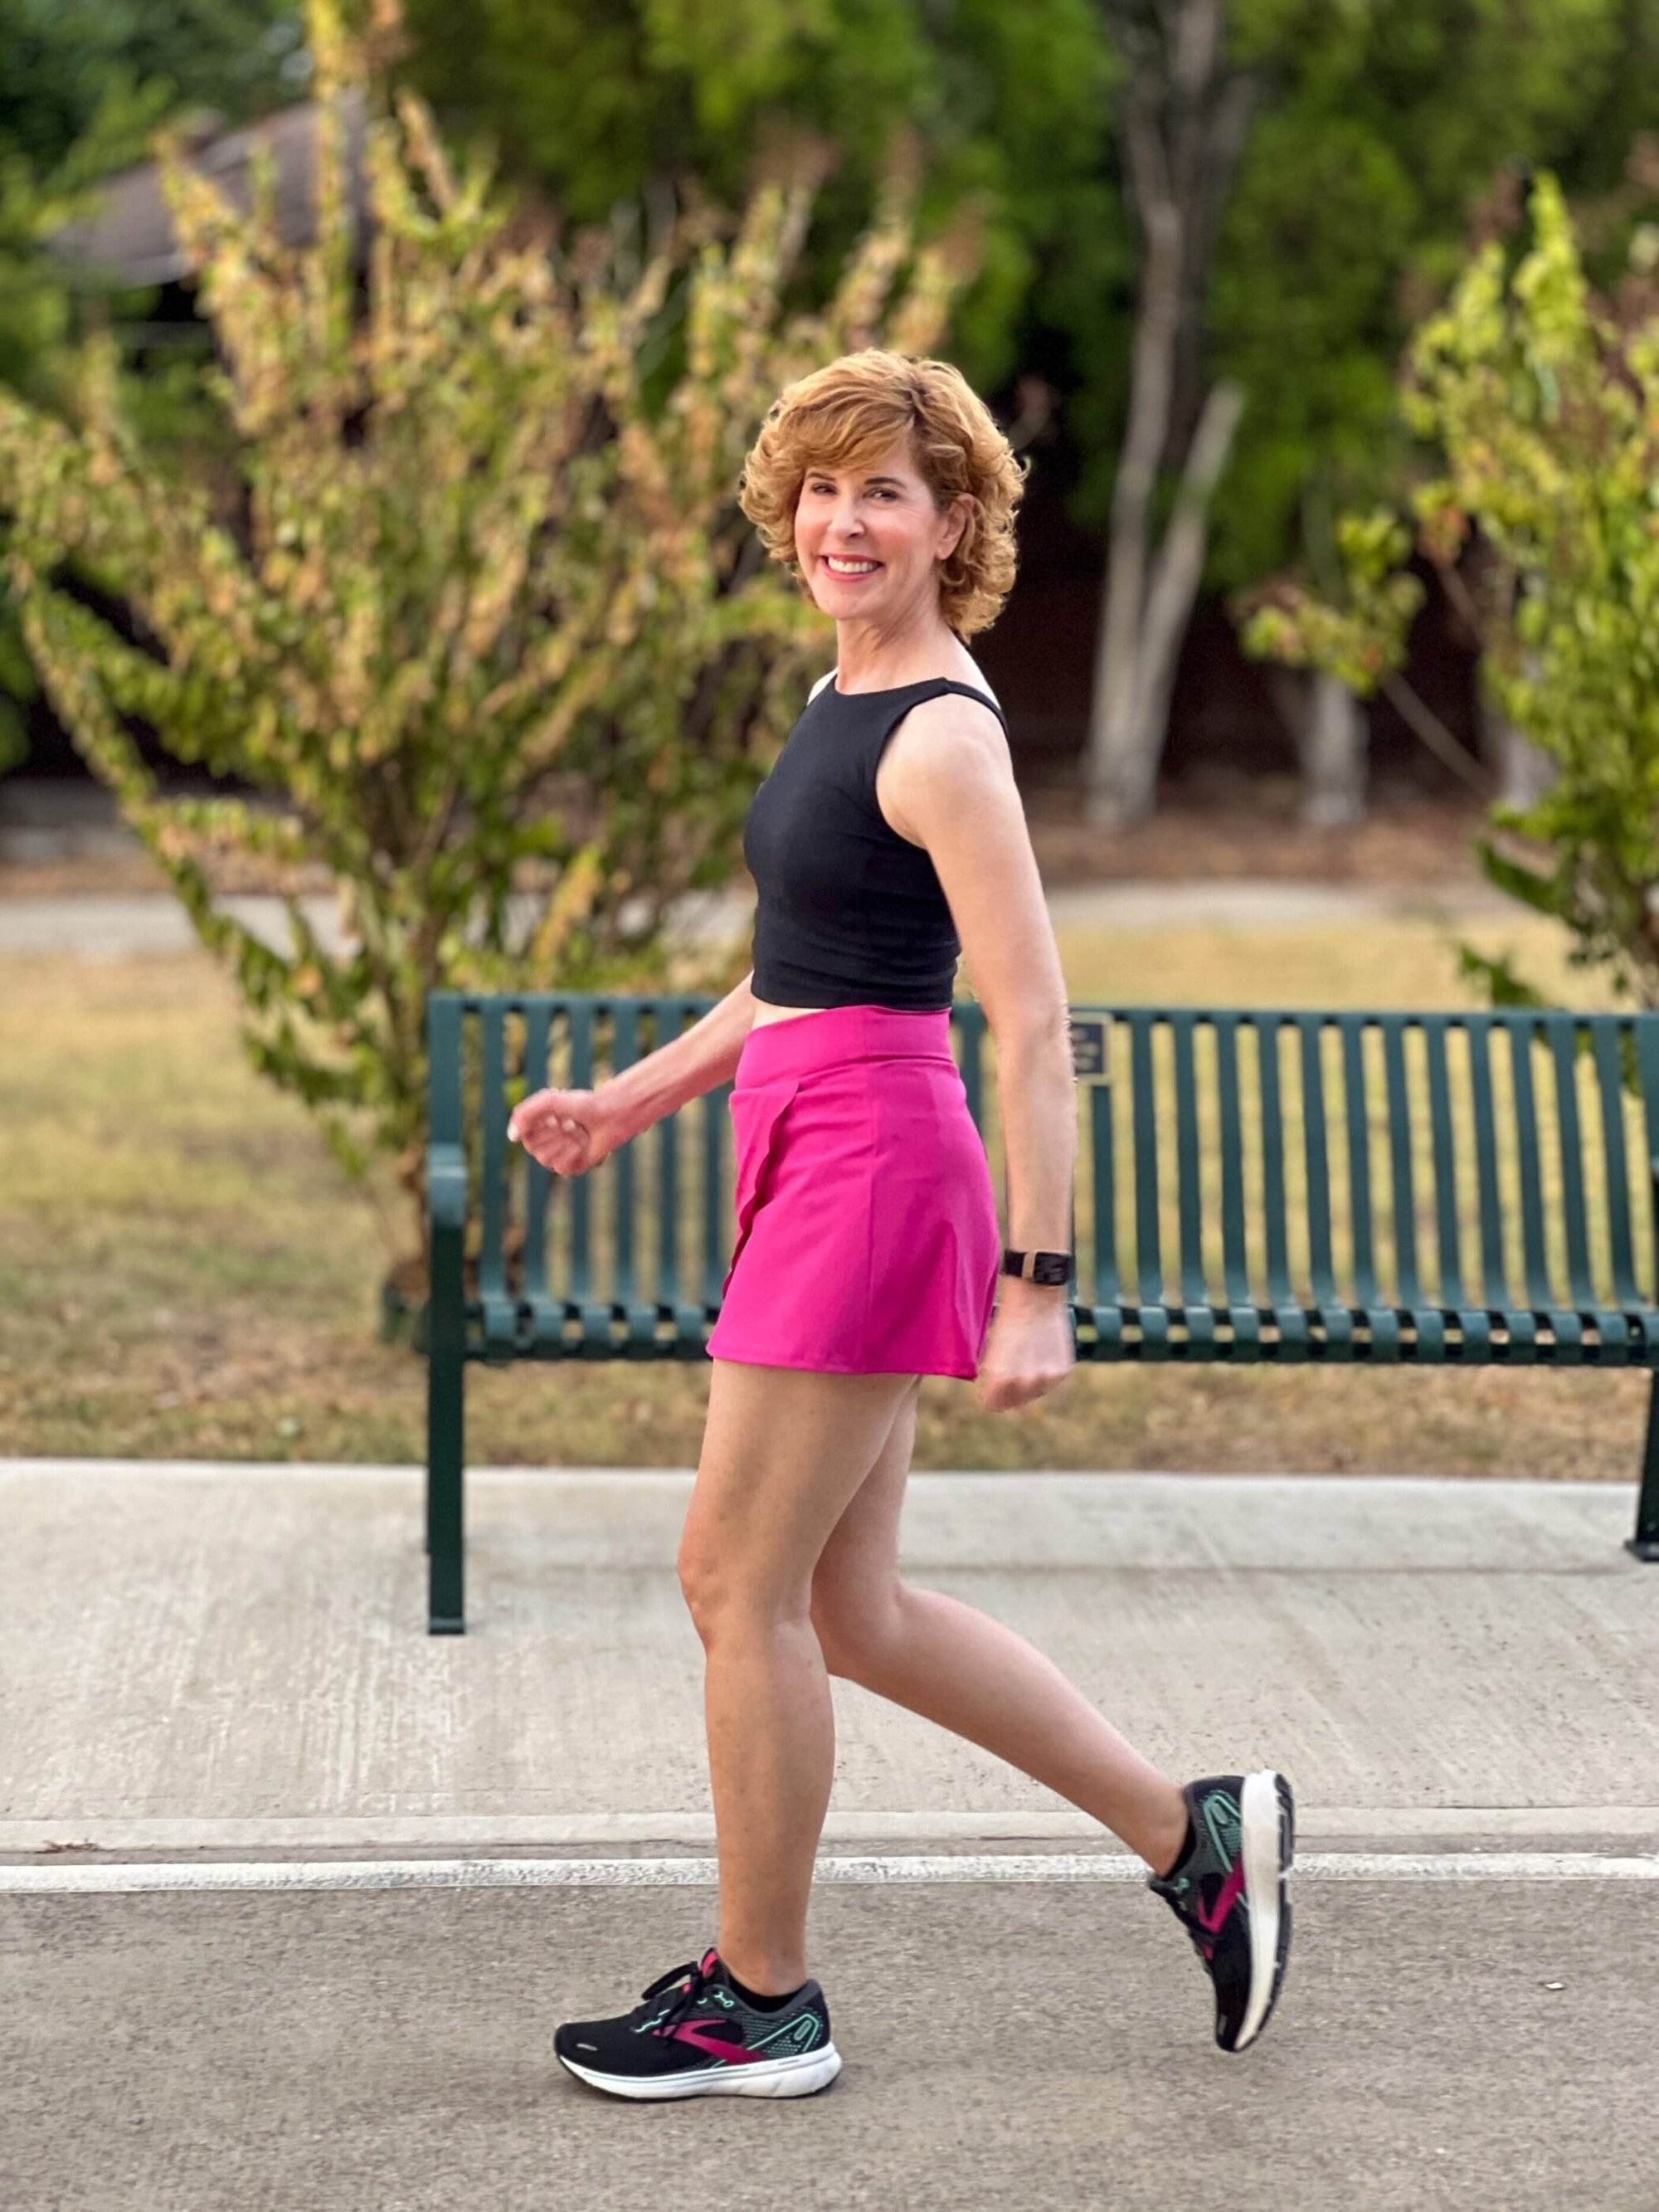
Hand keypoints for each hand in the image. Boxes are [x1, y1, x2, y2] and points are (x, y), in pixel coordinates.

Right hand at [506, 1083, 631, 1176]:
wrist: (610, 1114)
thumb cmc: (581, 1105)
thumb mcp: (548, 1101)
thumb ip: (524, 1114)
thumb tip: (512, 1137)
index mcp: (536, 1127)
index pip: (522, 1134)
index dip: (538, 1125)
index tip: (554, 1115)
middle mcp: (544, 1143)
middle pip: (533, 1148)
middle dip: (553, 1133)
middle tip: (569, 1122)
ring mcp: (558, 1156)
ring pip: (545, 1159)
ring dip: (564, 1142)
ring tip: (577, 1131)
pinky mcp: (572, 1167)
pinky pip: (561, 1167)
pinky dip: (573, 1153)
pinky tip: (583, 1143)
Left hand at [973, 1288, 1074, 1412]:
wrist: (1036, 1296)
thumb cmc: (1007, 1318)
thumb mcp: (990, 1348)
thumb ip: (991, 1373)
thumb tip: (991, 1388)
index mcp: (1000, 1378)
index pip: (991, 1405)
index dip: (988, 1396)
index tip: (988, 1387)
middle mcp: (1025, 1383)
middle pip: (1013, 1403)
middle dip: (1008, 1392)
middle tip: (1007, 1373)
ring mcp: (1046, 1378)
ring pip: (1033, 1393)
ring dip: (1028, 1384)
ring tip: (1025, 1360)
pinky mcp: (1062, 1371)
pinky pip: (1050, 1381)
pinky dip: (1045, 1373)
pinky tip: (1040, 1354)